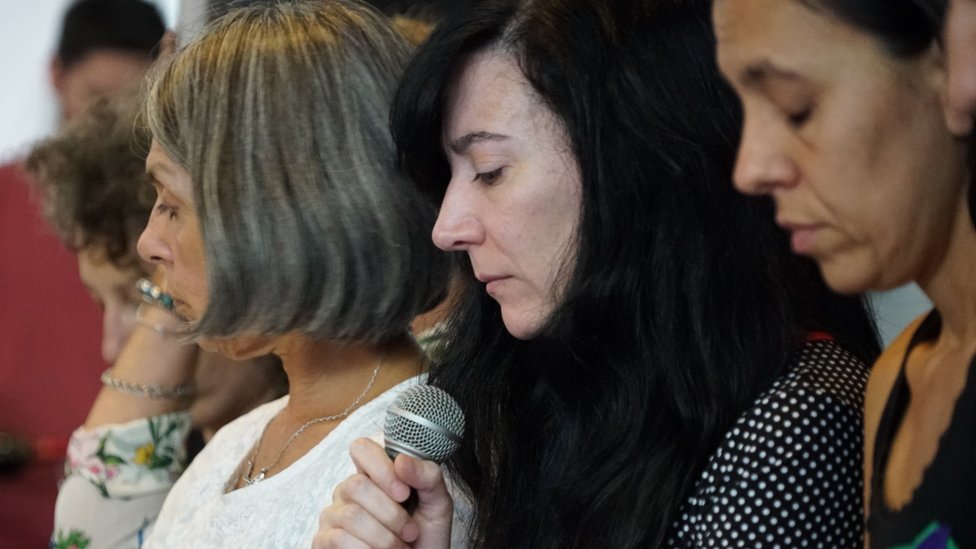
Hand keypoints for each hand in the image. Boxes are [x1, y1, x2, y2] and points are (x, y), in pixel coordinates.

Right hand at [313, 438, 452, 548]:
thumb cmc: (425, 535)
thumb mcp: (437, 503)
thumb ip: (427, 477)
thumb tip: (401, 460)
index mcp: (374, 474)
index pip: (361, 448)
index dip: (381, 468)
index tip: (404, 493)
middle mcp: (348, 490)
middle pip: (356, 485)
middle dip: (391, 514)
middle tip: (410, 532)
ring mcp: (333, 515)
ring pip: (351, 515)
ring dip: (384, 538)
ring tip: (400, 547)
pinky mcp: (324, 541)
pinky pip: (339, 539)